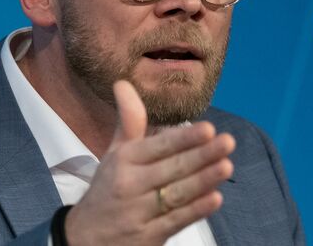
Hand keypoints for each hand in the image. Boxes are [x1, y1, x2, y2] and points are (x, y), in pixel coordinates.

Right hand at [64, 80, 234, 245]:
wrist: (84, 239)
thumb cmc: (107, 190)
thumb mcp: (113, 154)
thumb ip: (128, 122)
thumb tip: (123, 83)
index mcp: (123, 161)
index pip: (157, 147)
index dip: (183, 138)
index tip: (208, 128)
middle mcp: (129, 185)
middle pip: (171, 169)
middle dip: (201, 155)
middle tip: (227, 142)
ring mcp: (139, 213)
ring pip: (176, 194)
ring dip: (203, 181)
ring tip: (227, 166)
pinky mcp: (148, 237)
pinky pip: (175, 221)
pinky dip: (195, 210)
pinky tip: (215, 198)